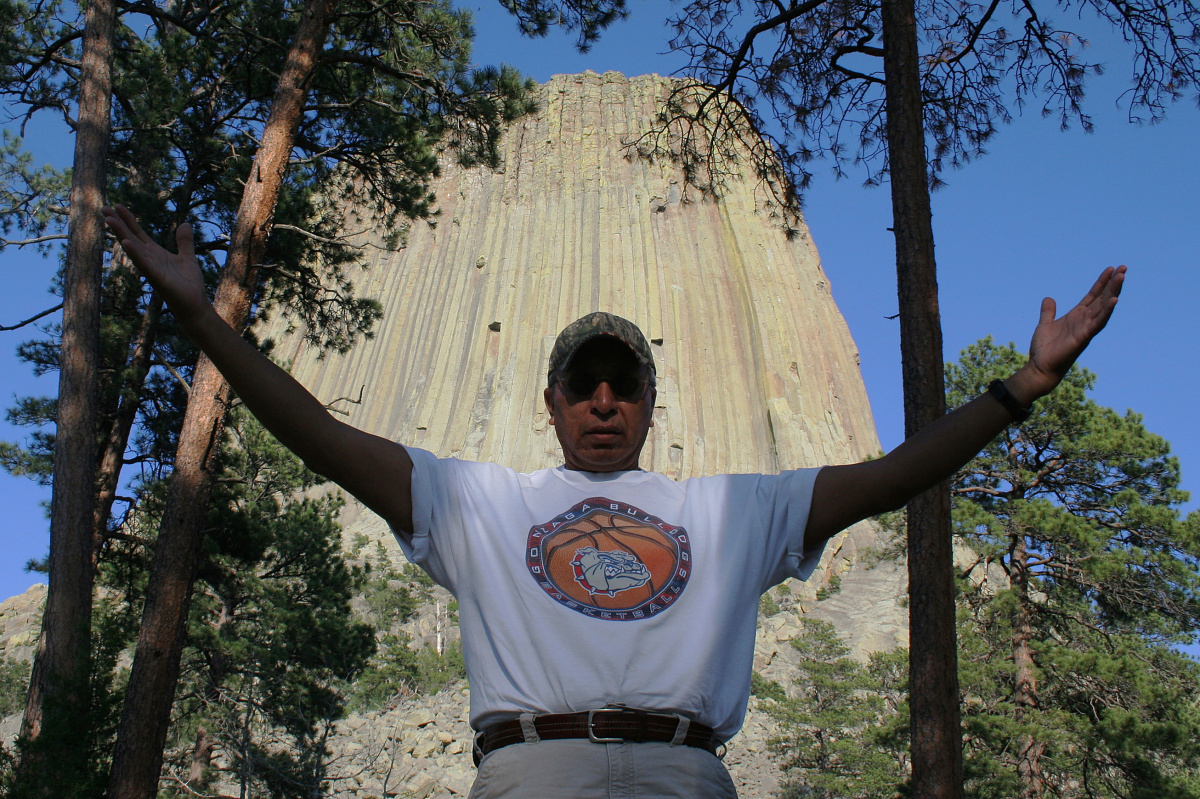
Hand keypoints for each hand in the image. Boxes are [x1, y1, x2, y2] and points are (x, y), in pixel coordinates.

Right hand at [102, 204, 208, 318]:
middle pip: (130, 237)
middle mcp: (149, 259)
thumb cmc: (188, 283)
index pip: (137, 233)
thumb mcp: (188, 257)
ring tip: (109, 220)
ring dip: (121, 234)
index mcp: (154, 253)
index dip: (128, 219)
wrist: (195, 303)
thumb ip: (184, 242)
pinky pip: (143, 264)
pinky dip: (135, 253)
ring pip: (133, 248)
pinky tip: (126, 242)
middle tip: (104, 209)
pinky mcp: (157, 277)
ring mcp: (150, 268)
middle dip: (118, 223)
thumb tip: (185, 224)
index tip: (117, 206)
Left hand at [1011, 265, 1125, 401]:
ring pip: (1104, 307)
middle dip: (1113, 283)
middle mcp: (1085, 320)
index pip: (1093, 295)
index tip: (1112, 268)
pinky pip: (1098, 323)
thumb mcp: (1045, 324)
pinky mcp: (1084, 337)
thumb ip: (1048, 312)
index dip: (1102, 282)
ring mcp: (1086, 328)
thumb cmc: (1045, 349)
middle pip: (1103, 298)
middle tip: (1124, 267)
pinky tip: (1114, 300)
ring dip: (1113, 292)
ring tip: (1121, 277)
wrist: (1040, 367)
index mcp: (1077, 315)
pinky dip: (1106, 312)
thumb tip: (1049, 298)